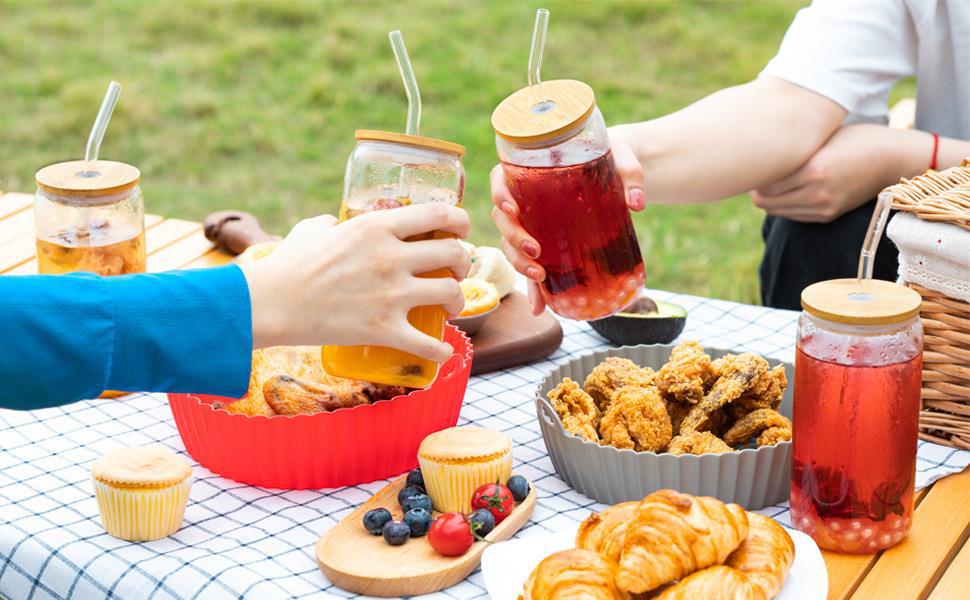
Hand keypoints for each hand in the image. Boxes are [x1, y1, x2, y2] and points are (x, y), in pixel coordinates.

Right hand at [240, 203, 471, 361]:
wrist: (271, 303)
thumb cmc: (288, 265)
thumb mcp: (314, 229)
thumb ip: (333, 223)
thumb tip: (335, 223)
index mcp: (377, 227)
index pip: (439, 214)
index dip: (461, 221)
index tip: (462, 230)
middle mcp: (391, 257)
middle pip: (453, 254)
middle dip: (463, 263)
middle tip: (456, 272)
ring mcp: (391, 294)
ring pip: (451, 293)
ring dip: (458, 302)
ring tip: (450, 308)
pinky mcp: (383, 329)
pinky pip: (428, 343)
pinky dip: (441, 350)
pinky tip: (443, 350)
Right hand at [490, 126, 645, 314]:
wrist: (619, 168)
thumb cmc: (611, 154)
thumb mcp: (620, 156)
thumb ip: (629, 173)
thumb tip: (637, 203)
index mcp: (531, 169)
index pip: (500, 179)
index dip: (499, 194)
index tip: (513, 208)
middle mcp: (524, 196)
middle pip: (502, 218)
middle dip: (513, 239)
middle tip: (536, 252)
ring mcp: (533, 221)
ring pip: (510, 244)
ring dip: (518, 264)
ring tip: (540, 277)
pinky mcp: (547, 241)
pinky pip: (532, 265)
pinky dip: (534, 289)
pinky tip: (540, 307)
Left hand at [751, 123, 901, 222]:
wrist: (893, 158)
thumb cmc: (856, 139)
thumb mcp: (822, 138)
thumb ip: (794, 150)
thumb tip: (761, 157)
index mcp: (813, 169)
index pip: (764, 183)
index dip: (754, 175)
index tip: (755, 164)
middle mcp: (816, 192)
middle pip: (765, 201)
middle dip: (757, 189)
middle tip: (758, 175)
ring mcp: (823, 207)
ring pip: (776, 211)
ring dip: (769, 199)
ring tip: (772, 183)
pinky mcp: (828, 215)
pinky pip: (793, 216)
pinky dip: (785, 205)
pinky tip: (789, 190)